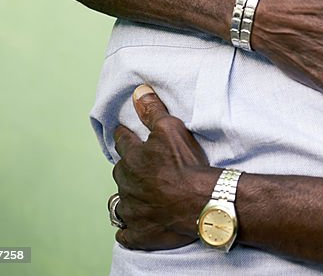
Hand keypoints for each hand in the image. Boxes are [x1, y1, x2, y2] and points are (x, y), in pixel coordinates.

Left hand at [112, 85, 216, 250]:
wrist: (202, 201)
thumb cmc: (187, 165)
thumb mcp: (172, 129)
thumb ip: (153, 110)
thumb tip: (138, 91)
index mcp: (133, 158)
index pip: (122, 141)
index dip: (124, 135)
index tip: (123, 132)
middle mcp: (126, 183)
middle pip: (120, 171)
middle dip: (128, 168)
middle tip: (139, 167)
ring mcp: (131, 209)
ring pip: (121, 202)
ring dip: (127, 198)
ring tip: (136, 196)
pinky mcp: (139, 232)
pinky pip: (126, 232)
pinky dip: (129, 228)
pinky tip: (134, 226)